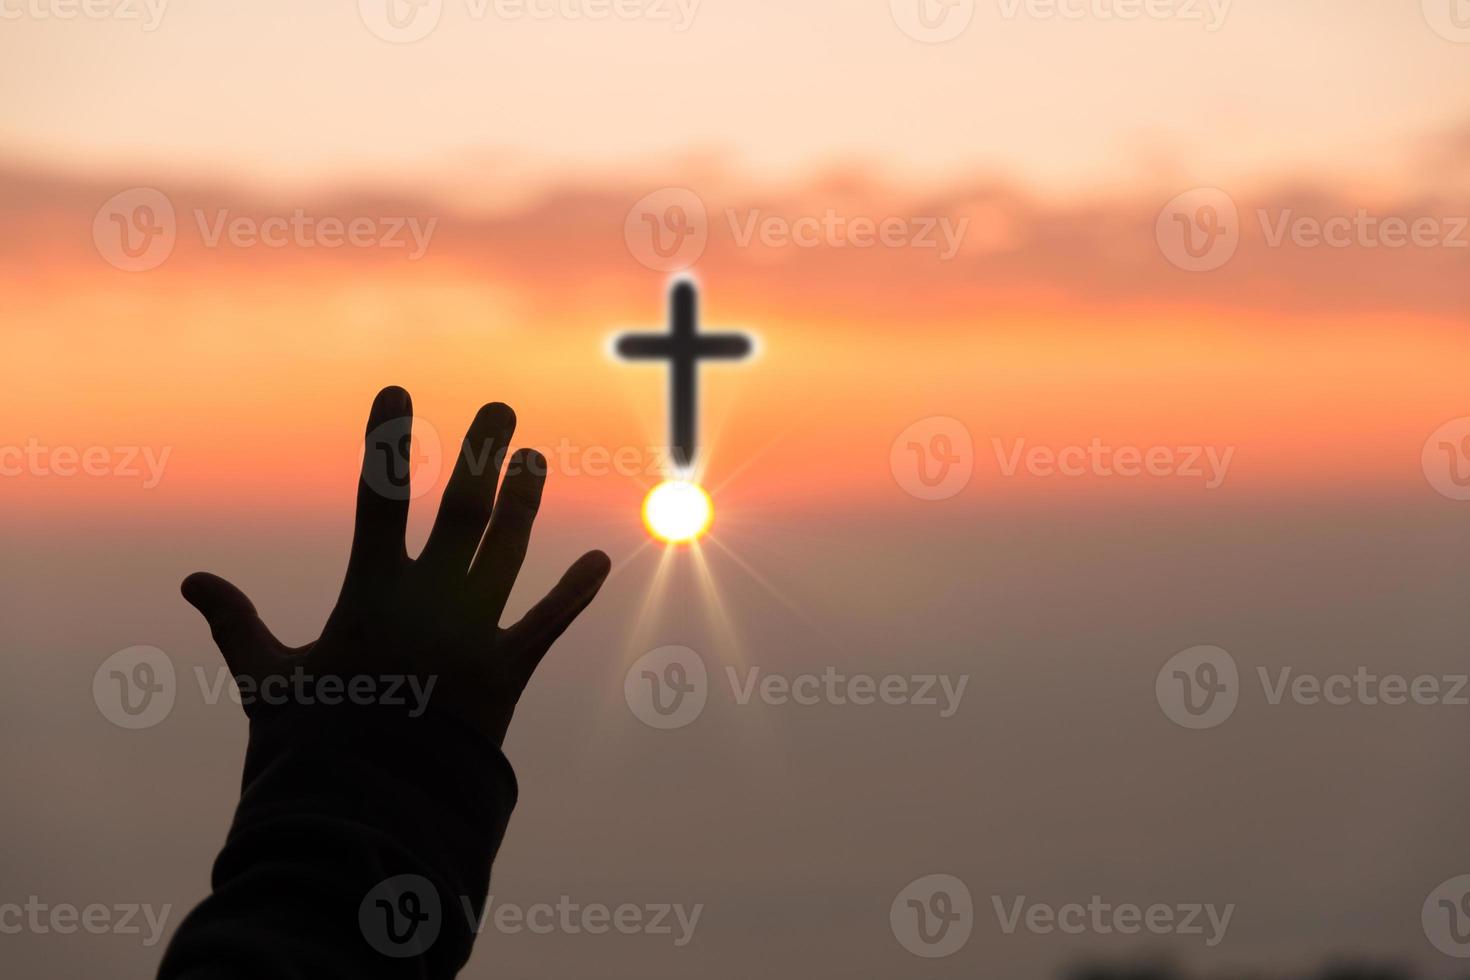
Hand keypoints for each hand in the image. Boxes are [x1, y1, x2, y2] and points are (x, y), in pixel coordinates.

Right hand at [180, 385, 610, 744]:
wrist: (370, 815)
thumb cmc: (311, 749)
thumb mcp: (267, 681)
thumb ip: (236, 625)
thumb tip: (192, 582)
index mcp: (370, 594)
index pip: (379, 497)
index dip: (389, 440)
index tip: (397, 391)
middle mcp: (429, 602)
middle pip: (463, 509)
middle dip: (483, 453)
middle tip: (502, 409)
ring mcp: (473, 634)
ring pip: (507, 550)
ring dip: (523, 501)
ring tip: (535, 459)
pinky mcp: (507, 673)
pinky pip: (548, 624)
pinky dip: (575, 592)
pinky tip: (601, 560)